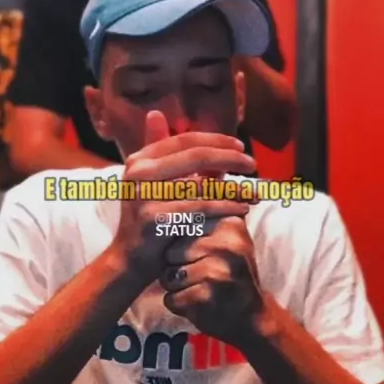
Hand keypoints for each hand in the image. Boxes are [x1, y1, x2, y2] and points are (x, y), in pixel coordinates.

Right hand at [113, 111, 256, 283]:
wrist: (129, 260)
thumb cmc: (150, 220)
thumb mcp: (155, 182)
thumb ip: (170, 157)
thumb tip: (178, 123)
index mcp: (139, 159)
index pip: (184, 140)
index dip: (216, 140)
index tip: (240, 146)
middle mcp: (139, 172)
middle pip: (196, 157)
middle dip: (230, 159)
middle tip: (252, 165)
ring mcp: (146, 196)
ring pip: (203, 185)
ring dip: (234, 188)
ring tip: (254, 192)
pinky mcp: (156, 218)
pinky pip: (201, 209)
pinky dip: (225, 207)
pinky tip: (242, 209)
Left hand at [159, 216, 262, 347]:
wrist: (252, 317)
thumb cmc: (231, 273)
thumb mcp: (227, 238)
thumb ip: (206, 213)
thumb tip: (182, 182)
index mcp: (231, 223)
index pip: (181, 225)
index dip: (181, 245)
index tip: (199, 255)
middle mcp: (227, 244)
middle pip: (170, 251)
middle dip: (176, 266)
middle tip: (201, 274)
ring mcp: (218, 272)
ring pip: (167, 276)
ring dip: (176, 287)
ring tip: (200, 288)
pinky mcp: (207, 297)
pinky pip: (171, 298)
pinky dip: (178, 305)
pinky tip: (199, 303)